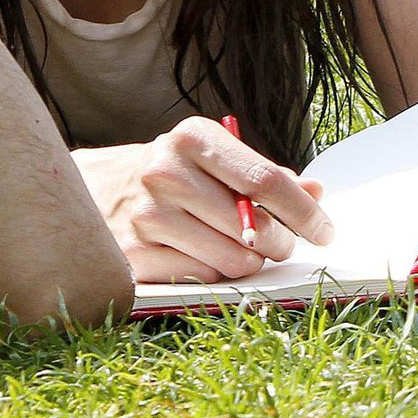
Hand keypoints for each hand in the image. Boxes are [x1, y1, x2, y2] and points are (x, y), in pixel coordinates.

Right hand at [73, 117, 333, 282]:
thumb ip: (263, 174)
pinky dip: (215, 275)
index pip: (264, 179)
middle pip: (253, 227)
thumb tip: (315, 193)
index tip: (325, 230)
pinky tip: (205, 256)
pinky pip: (202, 280)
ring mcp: (146, 216)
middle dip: (280, 242)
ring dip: (250, 263)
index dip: (304, 211)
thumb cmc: (169, 173)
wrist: (92, 189)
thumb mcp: (211, 157)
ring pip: (232, 260)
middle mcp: (166, 172)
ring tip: (241, 249)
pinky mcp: (133, 256)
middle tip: (280, 243)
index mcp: (192, 138)